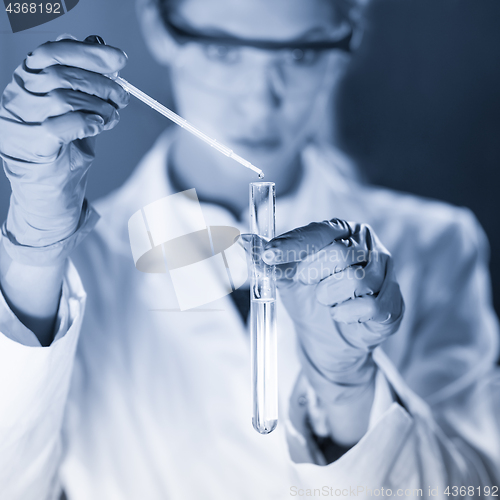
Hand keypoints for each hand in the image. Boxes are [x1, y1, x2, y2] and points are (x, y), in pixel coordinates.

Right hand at [0, 35, 128, 259]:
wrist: (47, 197)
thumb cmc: (62, 152)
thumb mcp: (75, 111)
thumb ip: (83, 81)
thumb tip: (102, 49)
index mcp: (26, 83)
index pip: (53, 52)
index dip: (89, 52)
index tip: (119, 60)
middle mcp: (18, 98)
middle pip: (63, 73)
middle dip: (103, 84)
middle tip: (123, 99)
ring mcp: (21, 123)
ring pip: (65, 96)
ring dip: (101, 106)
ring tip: (113, 118)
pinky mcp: (33, 147)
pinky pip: (62, 123)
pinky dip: (87, 122)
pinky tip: (98, 127)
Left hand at [263, 219, 403, 403]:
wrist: (327, 338)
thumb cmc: (308, 299)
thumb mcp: (284, 278)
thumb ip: (268, 259)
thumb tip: (243, 240)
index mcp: (341, 231)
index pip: (318, 232)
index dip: (292, 245)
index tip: (267, 255)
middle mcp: (367, 245)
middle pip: (340, 253)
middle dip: (313, 274)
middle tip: (306, 283)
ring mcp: (386, 273)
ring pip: (357, 279)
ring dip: (330, 296)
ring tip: (326, 300)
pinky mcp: (393, 302)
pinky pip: (371, 306)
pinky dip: (347, 314)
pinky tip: (342, 315)